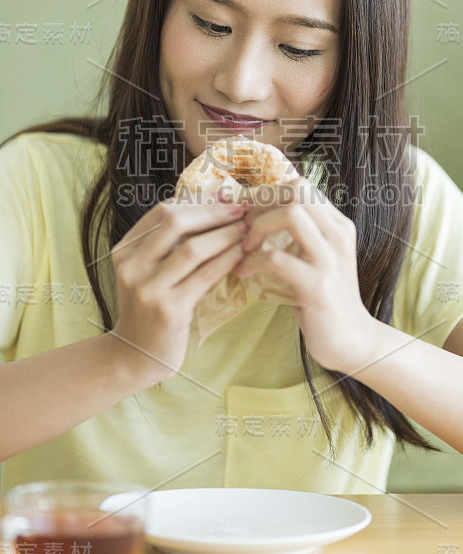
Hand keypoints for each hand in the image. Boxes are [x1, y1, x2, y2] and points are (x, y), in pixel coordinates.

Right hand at [110, 197, 249, 385]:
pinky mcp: (169, 310)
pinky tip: (243, 253)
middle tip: (241, 208)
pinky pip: (204, 276)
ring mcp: (148, 289)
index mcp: (125, 250)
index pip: (162, 211)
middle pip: (174, 223)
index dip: (196, 200)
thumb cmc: (150, 309)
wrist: (136, 356)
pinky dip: (227, 259)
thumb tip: (213, 204)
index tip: (224, 197)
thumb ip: (168, 244)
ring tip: (247, 228)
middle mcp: (131, 266)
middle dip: (212, 212)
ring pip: (191, 248)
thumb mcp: (148, 272)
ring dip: (224, 234)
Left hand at [234, 177, 375, 372]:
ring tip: (245, 248)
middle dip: (262, 203)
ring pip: (290, 214)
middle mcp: (337, 234)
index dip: (267, 193)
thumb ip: (299, 235)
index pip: (301, 185)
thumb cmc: (325, 299)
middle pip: (297, 190)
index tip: (248, 212)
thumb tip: (259, 214)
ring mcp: (330, 259)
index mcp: (337, 225)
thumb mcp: (317, 258)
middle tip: (244, 226)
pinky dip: (254, 262)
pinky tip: (243, 272)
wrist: (351, 340)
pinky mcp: (318, 285)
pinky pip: (278, 258)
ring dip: (258, 227)